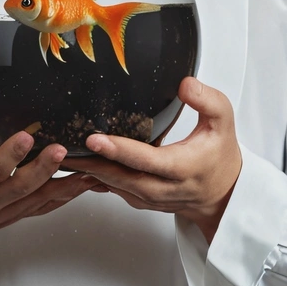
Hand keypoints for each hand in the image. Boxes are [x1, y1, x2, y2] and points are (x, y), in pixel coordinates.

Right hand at [0, 86, 98, 265]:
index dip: (9, 155)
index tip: (25, 137)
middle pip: (21, 186)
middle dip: (43, 169)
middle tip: (61, 150)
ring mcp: (10, 208)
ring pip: (40, 198)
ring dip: (67, 184)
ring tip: (90, 168)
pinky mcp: (24, 212)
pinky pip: (48, 205)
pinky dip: (69, 194)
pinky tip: (87, 182)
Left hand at [59, 77, 242, 243]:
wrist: (222, 194)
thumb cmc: (220, 155)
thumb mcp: (223, 122)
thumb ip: (208, 100)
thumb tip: (184, 84)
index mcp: (183, 168)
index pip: (148, 161)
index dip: (120, 150)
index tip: (95, 139)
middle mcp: (165, 188)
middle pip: (123, 178)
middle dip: (92, 164)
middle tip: (64, 149)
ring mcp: (151, 199)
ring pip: (115, 187)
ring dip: (88, 172)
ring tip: (62, 156)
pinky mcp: (141, 201)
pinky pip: (115, 190)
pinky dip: (94, 179)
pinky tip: (76, 165)